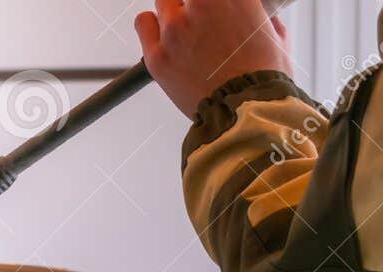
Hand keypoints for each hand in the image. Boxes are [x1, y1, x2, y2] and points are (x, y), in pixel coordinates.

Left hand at [136, 0, 294, 115]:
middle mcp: (202, 6)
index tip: (215, 8)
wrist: (244, 111)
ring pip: (164, 1)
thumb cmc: (262, 78)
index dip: (213, 2)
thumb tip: (258, 16)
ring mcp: (176, 30)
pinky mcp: (157, 54)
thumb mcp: (276, 37)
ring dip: (173, 13)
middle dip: (193, 4)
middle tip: (200, 19)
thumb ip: (262, 18)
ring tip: (183, 31)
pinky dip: (150, 25)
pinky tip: (161, 36)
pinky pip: (143, 22)